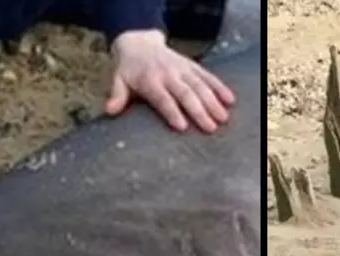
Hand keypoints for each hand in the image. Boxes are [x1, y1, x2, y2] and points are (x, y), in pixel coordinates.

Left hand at [106, 29, 235, 132]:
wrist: (140, 43)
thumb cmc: (129, 70)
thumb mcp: (119, 80)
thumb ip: (117, 96)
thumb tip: (110, 111)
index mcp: (149, 81)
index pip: (162, 98)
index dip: (172, 112)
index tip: (182, 127)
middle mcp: (168, 74)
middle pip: (185, 93)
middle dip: (198, 111)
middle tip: (210, 128)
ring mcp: (182, 69)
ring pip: (199, 85)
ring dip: (213, 102)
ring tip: (223, 118)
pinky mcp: (192, 65)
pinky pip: (207, 76)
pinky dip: (219, 87)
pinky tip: (230, 100)